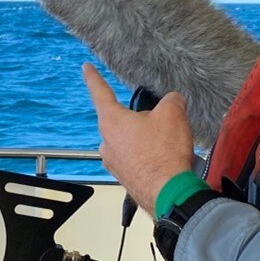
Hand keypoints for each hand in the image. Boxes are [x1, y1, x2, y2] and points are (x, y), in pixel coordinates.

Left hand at [82, 63, 195, 211]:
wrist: (168, 192)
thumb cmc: (164, 153)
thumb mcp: (173, 113)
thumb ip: (171, 100)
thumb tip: (172, 101)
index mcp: (112, 121)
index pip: (100, 92)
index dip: (93, 78)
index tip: (86, 68)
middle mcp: (107, 142)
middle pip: (122, 119)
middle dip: (141, 119)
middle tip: (162, 123)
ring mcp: (113, 162)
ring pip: (129, 140)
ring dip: (146, 139)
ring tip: (167, 146)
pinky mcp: (124, 177)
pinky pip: (135, 159)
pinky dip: (148, 156)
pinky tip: (164, 160)